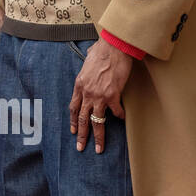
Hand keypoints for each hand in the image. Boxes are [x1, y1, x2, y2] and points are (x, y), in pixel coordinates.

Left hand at [69, 39, 132, 154]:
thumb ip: (88, 65)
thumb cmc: (103, 50)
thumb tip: (90, 55)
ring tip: (99, 148)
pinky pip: (115, 111)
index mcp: (79, 85)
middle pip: (82, 119)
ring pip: (96, 121)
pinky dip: (119, 116)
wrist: (114, 47)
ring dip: (98, 137)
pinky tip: (122, 119)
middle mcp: (87, 93)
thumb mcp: (88, 59)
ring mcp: (99, 96)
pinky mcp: (112, 95)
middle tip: (80, 148)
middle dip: (81, 136)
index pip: (74, 108)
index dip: (74, 121)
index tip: (74, 131)